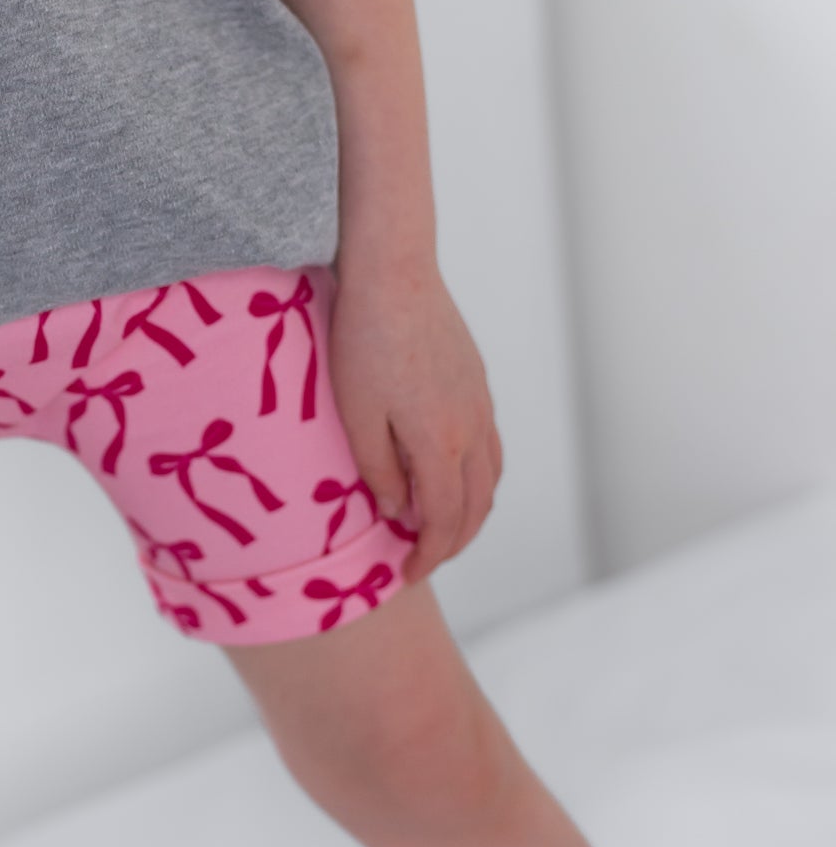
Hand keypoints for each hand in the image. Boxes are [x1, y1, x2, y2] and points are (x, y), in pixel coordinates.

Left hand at [326, 257, 502, 584]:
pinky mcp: (477, 382)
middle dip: (452, 543)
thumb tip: (398, 512)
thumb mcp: (356, 414)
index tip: (406, 573)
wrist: (394, 272)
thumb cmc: (364, 340)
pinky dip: (478, 478)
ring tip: (439, 527)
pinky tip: (452, 476)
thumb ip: (379, 471)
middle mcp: (472, 428)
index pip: (444, 520)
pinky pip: (490, 446)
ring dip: (470, 513)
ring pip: (490, 478)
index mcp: (441, 443)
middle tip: (422, 560)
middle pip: (476, 507)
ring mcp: (480, 403)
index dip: (428, 554)